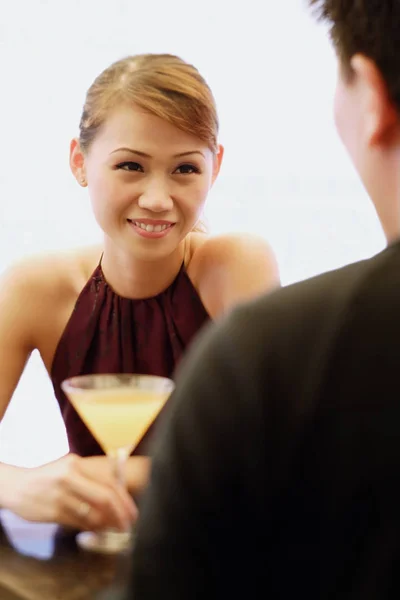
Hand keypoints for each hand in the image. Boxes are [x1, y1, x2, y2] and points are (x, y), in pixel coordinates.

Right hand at [4, 454, 136, 530]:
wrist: (15, 486)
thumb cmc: (47, 478)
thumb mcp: (68, 469)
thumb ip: (90, 480)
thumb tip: (117, 499)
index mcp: (76, 463)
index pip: (108, 481)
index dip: (124, 499)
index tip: (131, 512)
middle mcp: (69, 477)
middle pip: (104, 497)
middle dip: (120, 514)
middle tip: (128, 524)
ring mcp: (60, 495)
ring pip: (92, 514)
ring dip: (106, 524)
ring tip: (113, 528)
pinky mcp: (53, 512)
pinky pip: (78, 523)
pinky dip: (90, 528)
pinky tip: (95, 530)